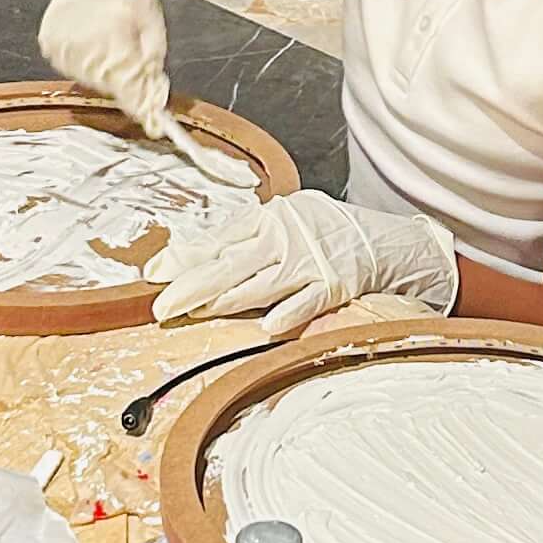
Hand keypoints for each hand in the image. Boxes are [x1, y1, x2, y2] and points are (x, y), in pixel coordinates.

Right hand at [39, 0, 171, 130]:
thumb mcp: (152, 25)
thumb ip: (150, 63)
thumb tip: (153, 97)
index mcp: (110, 29)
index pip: (125, 83)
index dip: (140, 103)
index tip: (152, 117)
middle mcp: (81, 37)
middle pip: (106, 84)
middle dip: (125, 84)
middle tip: (136, 69)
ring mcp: (60, 42)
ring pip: (89, 79)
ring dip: (106, 74)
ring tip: (113, 45)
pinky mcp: (49, 44)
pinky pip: (72, 68)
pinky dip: (87, 64)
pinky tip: (96, 44)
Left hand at [151, 190, 459, 337]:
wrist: (389, 241)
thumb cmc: (331, 234)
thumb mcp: (286, 224)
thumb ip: (247, 241)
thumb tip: (198, 260)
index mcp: (271, 217)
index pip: (218, 238)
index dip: (184, 256)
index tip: (154, 273)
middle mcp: (285, 235)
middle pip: (229, 262)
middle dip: (190, 285)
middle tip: (160, 305)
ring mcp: (310, 260)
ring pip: (259, 283)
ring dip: (224, 300)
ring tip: (194, 312)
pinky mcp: (334, 283)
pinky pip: (306, 300)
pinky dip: (286, 312)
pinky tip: (266, 324)